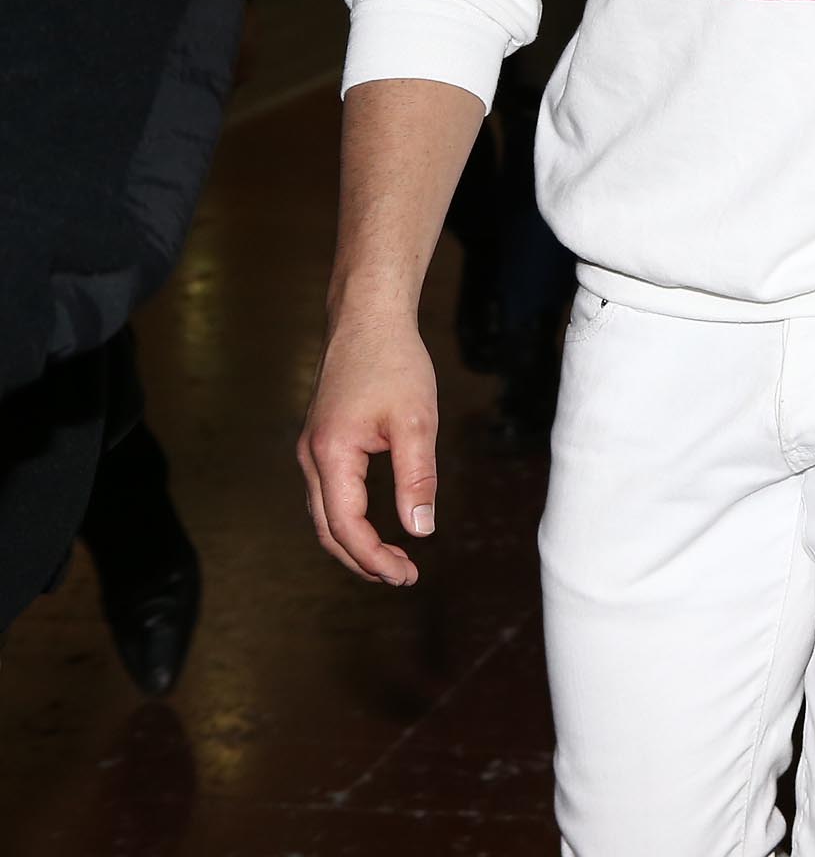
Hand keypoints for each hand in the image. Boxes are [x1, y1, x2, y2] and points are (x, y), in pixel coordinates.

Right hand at [296, 310, 439, 584]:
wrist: (368, 321)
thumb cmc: (394, 364)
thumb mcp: (415, 422)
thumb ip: (416, 478)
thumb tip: (420, 529)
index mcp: (330, 455)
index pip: (346, 527)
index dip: (375, 558)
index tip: (407, 575)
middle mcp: (311, 458)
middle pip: (328, 529)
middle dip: (363, 560)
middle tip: (403, 576)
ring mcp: (312, 450)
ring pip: (325, 514)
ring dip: (354, 543)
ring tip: (392, 561)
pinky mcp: (321, 442)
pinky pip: (329, 495)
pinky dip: (348, 519)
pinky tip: (375, 525)